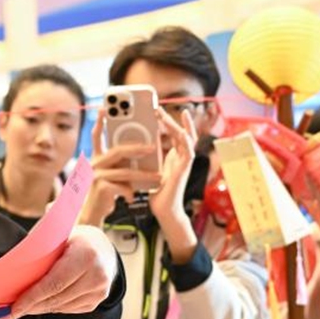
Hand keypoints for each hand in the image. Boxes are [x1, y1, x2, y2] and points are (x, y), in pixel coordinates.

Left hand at [2, 225, 116, 318]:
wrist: (103, 247)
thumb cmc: (72, 239)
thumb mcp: (57, 237)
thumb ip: (39, 253)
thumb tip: (11, 275)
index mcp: (86, 256)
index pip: (54, 284)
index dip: (31, 298)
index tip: (12, 309)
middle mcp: (97, 275)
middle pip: (56, 298)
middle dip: (30, 306)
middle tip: (9, 313)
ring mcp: (99, 291)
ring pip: (61, 307)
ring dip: (40, 308)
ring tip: (22, 307)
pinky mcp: (97, 300)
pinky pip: (69, 309)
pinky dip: (53, 307)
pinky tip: (42, 303)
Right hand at [77, 113, 161, 226]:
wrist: (92, 213)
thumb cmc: (105, 192)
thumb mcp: (111, 173)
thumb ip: (120, 162)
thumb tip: (143, 149)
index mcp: (96, 157)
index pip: (96, 136)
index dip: (100, 121)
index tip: (105, 108)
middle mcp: (94, 164)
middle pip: (118, 151)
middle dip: (137, 148)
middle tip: (153, 147)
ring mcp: (96, 175)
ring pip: (125, 171)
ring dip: (143, 175)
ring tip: (158, 176)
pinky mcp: (101, 188)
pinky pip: (122, 186)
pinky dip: (130, 191)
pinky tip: (133, 196)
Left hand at [148, 108, 197, 225]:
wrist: (163, 210)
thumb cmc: (156, 192)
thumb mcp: (148, 168)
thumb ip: (146, 156)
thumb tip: (130, 143)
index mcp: (173, 156)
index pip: (174, 134)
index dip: (168, 121)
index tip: (158, 110)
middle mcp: (181, 157)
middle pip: (182, 132)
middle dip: (171, 118)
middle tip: (159, 108)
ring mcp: (185, 162)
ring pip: (186, 137)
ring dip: (177, 124)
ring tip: (168, 114)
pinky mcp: (185, 169)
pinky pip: (188, 151)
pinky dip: (185, 140)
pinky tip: (180, 131)